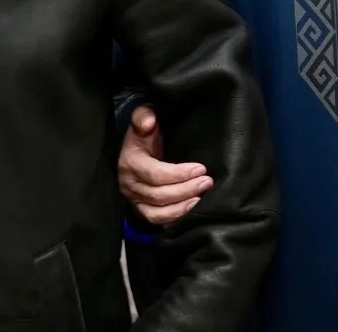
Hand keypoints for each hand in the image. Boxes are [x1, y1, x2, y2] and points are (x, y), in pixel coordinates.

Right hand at [119, 106, 212, 225]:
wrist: (136, 150)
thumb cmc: (145, 135)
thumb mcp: (142, 119)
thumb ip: (143, 116)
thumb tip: (149, 121)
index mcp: (130, 163)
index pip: (155, 174)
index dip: (179, 174)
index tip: (201, 168)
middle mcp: (130, 185)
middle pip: (158, 195)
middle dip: (185, 190)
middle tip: (207, 182)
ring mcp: (135, 200)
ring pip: (156, 213)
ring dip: (181, 208)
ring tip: (200, 198)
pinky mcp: (142, 211)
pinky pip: (157, 221)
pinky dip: (174, 219)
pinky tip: (190, 211)